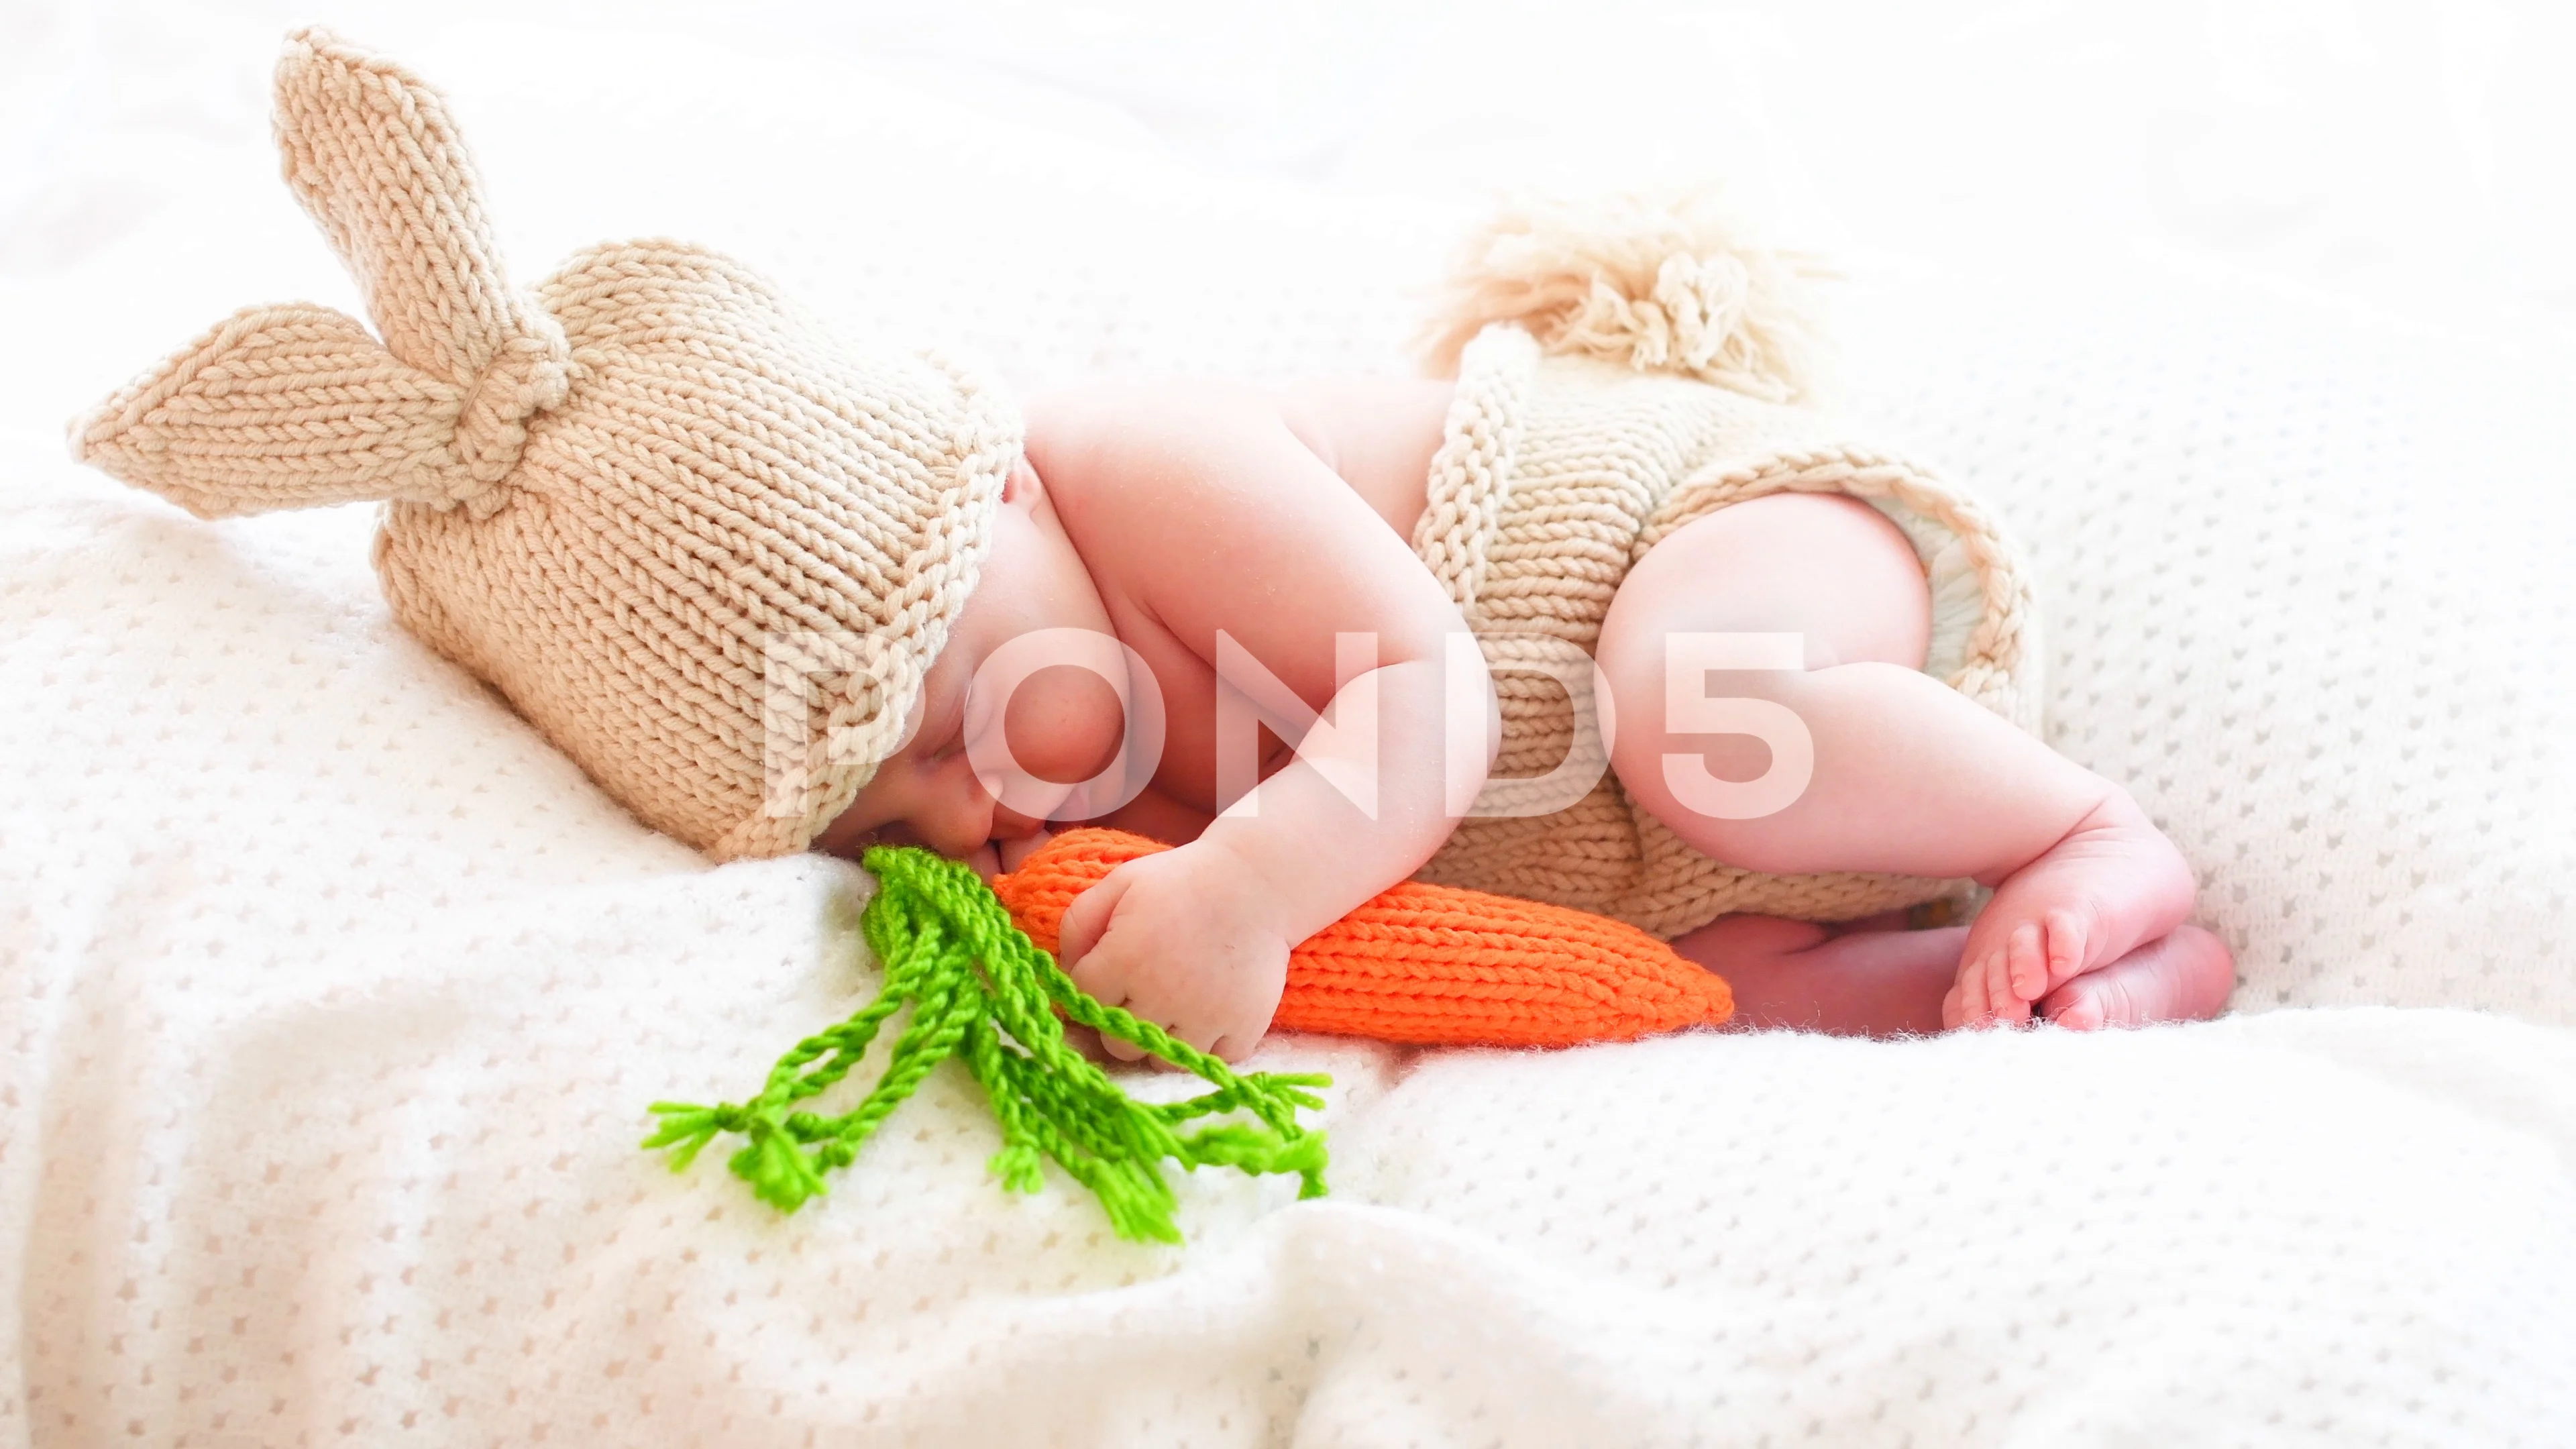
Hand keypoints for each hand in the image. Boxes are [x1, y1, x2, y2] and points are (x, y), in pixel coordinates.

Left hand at [1054, 840, 1291, 1064]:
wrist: (1257, 883)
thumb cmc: (1181, 882)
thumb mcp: (1120, 884)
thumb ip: (1078, 923)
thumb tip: (1066, 972)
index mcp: (1125, 959)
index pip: (1084, 1001)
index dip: (1093, 987)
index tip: (1111, 972)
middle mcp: (1162, 996)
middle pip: (1117, 1043)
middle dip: (1121, 1022)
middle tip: (1142, 993)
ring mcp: (1204, 1017)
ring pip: (1160, 1061)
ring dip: (1160, 1041)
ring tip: (1173, 1008)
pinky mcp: (1241, 1028)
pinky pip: (1208, 1062)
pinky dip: (1205, 1048)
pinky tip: (1205, 1016)